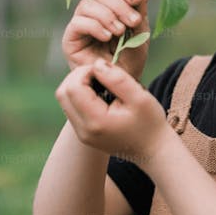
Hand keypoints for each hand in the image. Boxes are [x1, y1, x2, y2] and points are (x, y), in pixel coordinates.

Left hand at [54, 59, 172, 168]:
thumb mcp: (140, 97)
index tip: (105, 70)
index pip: (73, 88)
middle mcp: (83, 130)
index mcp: (96, 122)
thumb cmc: (150, 123)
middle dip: (78, 76)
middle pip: (63, 93)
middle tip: (101, 74)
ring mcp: (81, 134)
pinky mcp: (83, 133)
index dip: (85, 72)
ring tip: (102, 84)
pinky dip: (82, 95)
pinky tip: (101, 94)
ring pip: (64, 100)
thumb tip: (97, 64)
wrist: (153, 150)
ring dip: (79, 85)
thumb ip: (117, 79)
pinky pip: (72, 107)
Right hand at [61, 0, 150, 79]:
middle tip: (132, 21)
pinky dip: (94, 26)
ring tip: (120, 31)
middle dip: (119, 5)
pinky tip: (106, 36)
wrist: (120, 87)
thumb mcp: (140, 35)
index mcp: (112, 10)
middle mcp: (95, 15)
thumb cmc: (130, 62)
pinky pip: (77, 23)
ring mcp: (81, 26)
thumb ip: (140, 13)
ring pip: (87, 5)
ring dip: (106, 15)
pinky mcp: (70, 40)